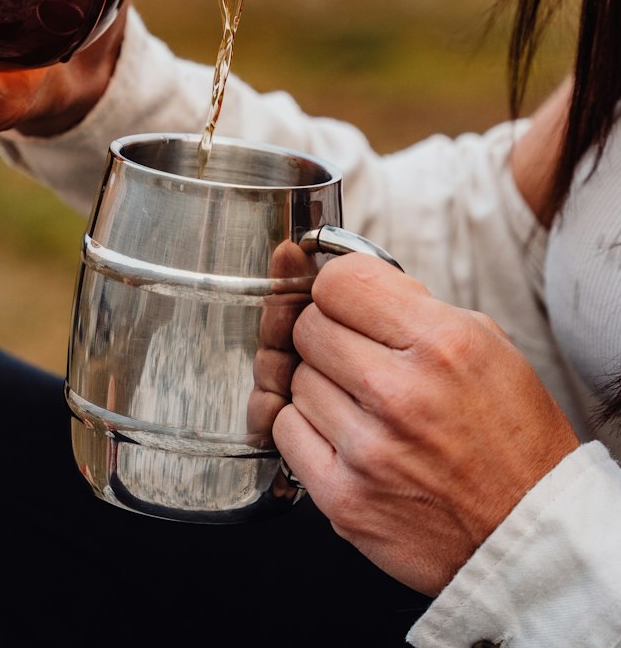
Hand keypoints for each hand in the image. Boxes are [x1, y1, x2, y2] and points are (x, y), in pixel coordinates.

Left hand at [272, 255, 579, 595]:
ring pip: (296, 378)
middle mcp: (399, 394)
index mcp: (441, 344)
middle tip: (359, 354)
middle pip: (308, 327)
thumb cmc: (510, 437)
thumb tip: (351, 283)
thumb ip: (415, 305)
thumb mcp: (487, 345)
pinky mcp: (343, 497)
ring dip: (322, 383)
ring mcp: (368, 449)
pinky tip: (345, 434)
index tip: (347, 300)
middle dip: (329, 333)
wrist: (529, 533)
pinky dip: (307, 427)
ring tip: (364, 403)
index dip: (338, 286)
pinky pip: (286, 429)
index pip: (338, 282)